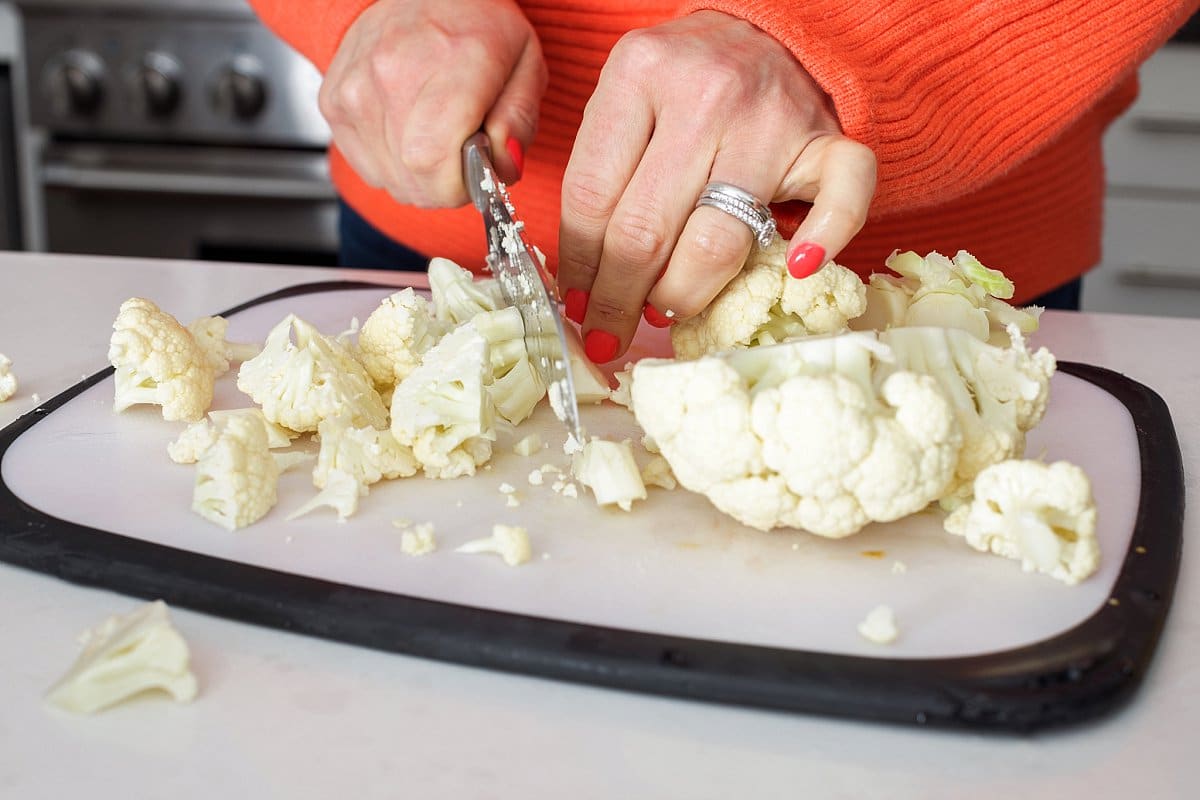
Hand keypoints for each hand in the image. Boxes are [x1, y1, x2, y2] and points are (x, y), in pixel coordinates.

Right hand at [318, 0, 546, 206]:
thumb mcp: (525, 64)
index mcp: (451, 62)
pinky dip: (392, 164)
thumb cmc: (475, 26)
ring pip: (390, 181)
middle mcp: (392, 74)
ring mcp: (355, 89)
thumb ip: (519, 121)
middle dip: (446, 185)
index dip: (460, 186)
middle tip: (461, 154)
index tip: (476, 171)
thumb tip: (503, 166)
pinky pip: (367, 168)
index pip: (434, 162)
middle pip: (414, 180)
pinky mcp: (333, 102)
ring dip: (419, 177)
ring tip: (434, 135)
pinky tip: (407, 130)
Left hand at [558, 11, 875, 361]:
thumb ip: (603, 175)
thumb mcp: (627, 103)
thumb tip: (582, 284)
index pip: (590, 197)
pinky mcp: (830, 142)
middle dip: (618, 300)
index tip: (575, 305)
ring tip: (665, 311)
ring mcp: (773, 120)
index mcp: (639, 73)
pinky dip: (824, 242)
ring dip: (684, 296)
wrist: (769, 30)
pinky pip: (841, 201)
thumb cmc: (687, 83)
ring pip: (717, 242)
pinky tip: (797, 271)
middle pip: (646, 231)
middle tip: (608, 335)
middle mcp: (705, 94)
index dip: (578, 267)